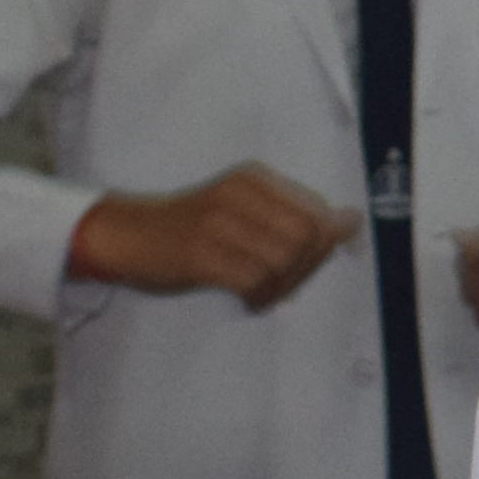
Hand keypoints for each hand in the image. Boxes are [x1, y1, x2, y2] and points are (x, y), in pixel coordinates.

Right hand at [67, 165, 354, 307]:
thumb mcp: (240, 206)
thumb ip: (291, 214)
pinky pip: (256, 281)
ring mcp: (219, 223)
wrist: (127, 234)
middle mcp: (240, 194)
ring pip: (285, 261)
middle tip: (285, 284)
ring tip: (264, 294)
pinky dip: (260, 298)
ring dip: (283, 288)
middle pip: (307, 238)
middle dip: (306, 269)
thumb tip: (351, 224)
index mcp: (255, 179)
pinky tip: (248, 300)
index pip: (318, 212)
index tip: (314, 261)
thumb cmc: (190, 226)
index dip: (326, 244)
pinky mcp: (201, 255)